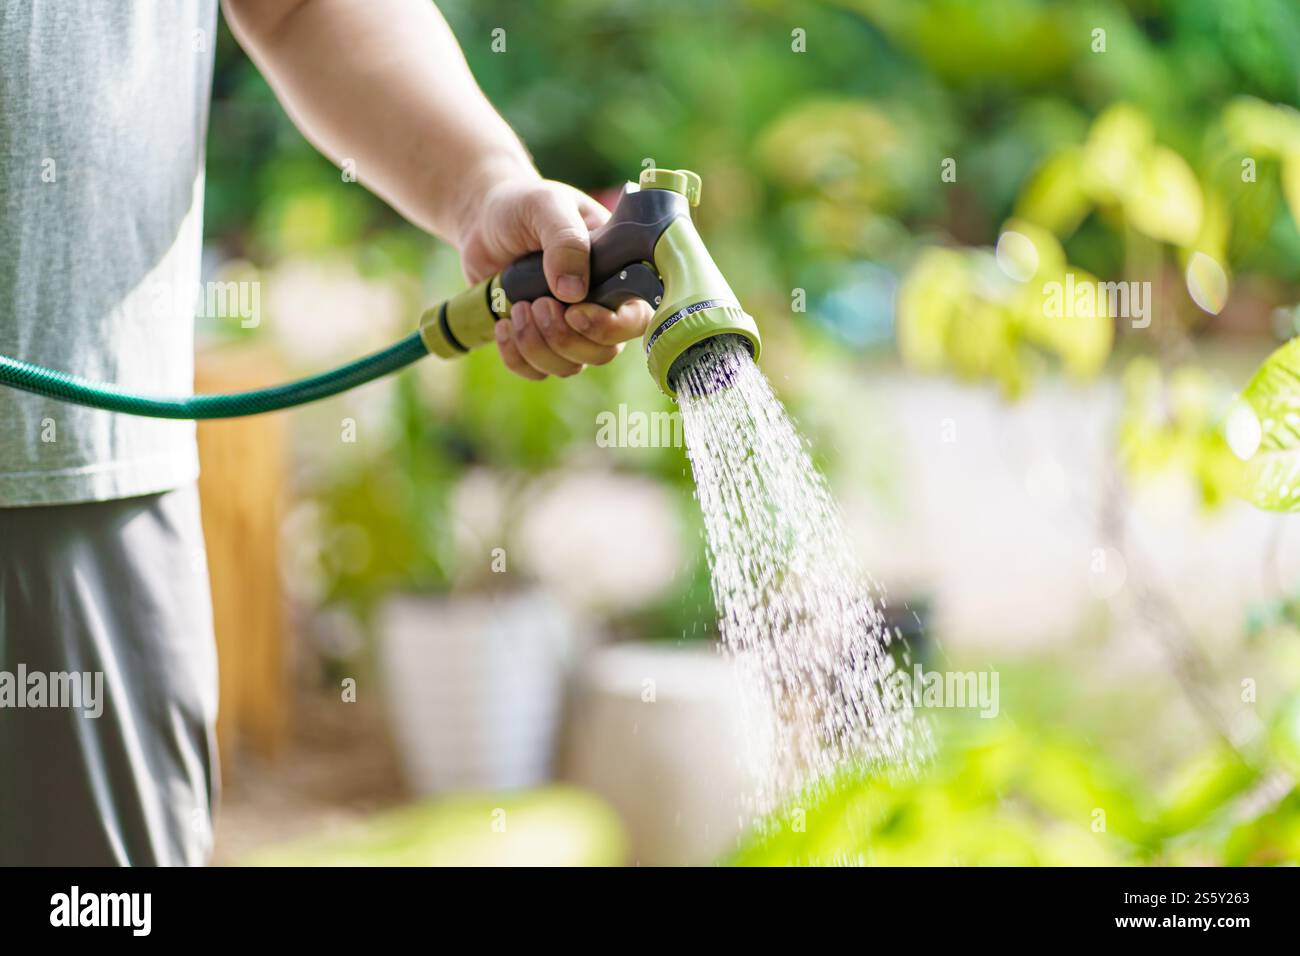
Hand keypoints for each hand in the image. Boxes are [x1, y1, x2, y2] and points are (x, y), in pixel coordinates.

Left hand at [456, 174, 654, 379]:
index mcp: (617, 273)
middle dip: (565, 337)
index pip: (636, 318)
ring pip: (570, 367)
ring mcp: (570, 329)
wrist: (484, 220)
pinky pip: (536, 372)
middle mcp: (600, 307)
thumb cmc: (524, 206)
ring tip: (516, 307)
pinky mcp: (539, 341)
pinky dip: (516, 356)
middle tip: (537, 303)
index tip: (575, 312)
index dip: (611, 327)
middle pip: (603, 352)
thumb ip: (565, 240)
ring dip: (538, 345)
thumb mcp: (546, 206)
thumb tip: (574, 292)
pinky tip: (503, 324)